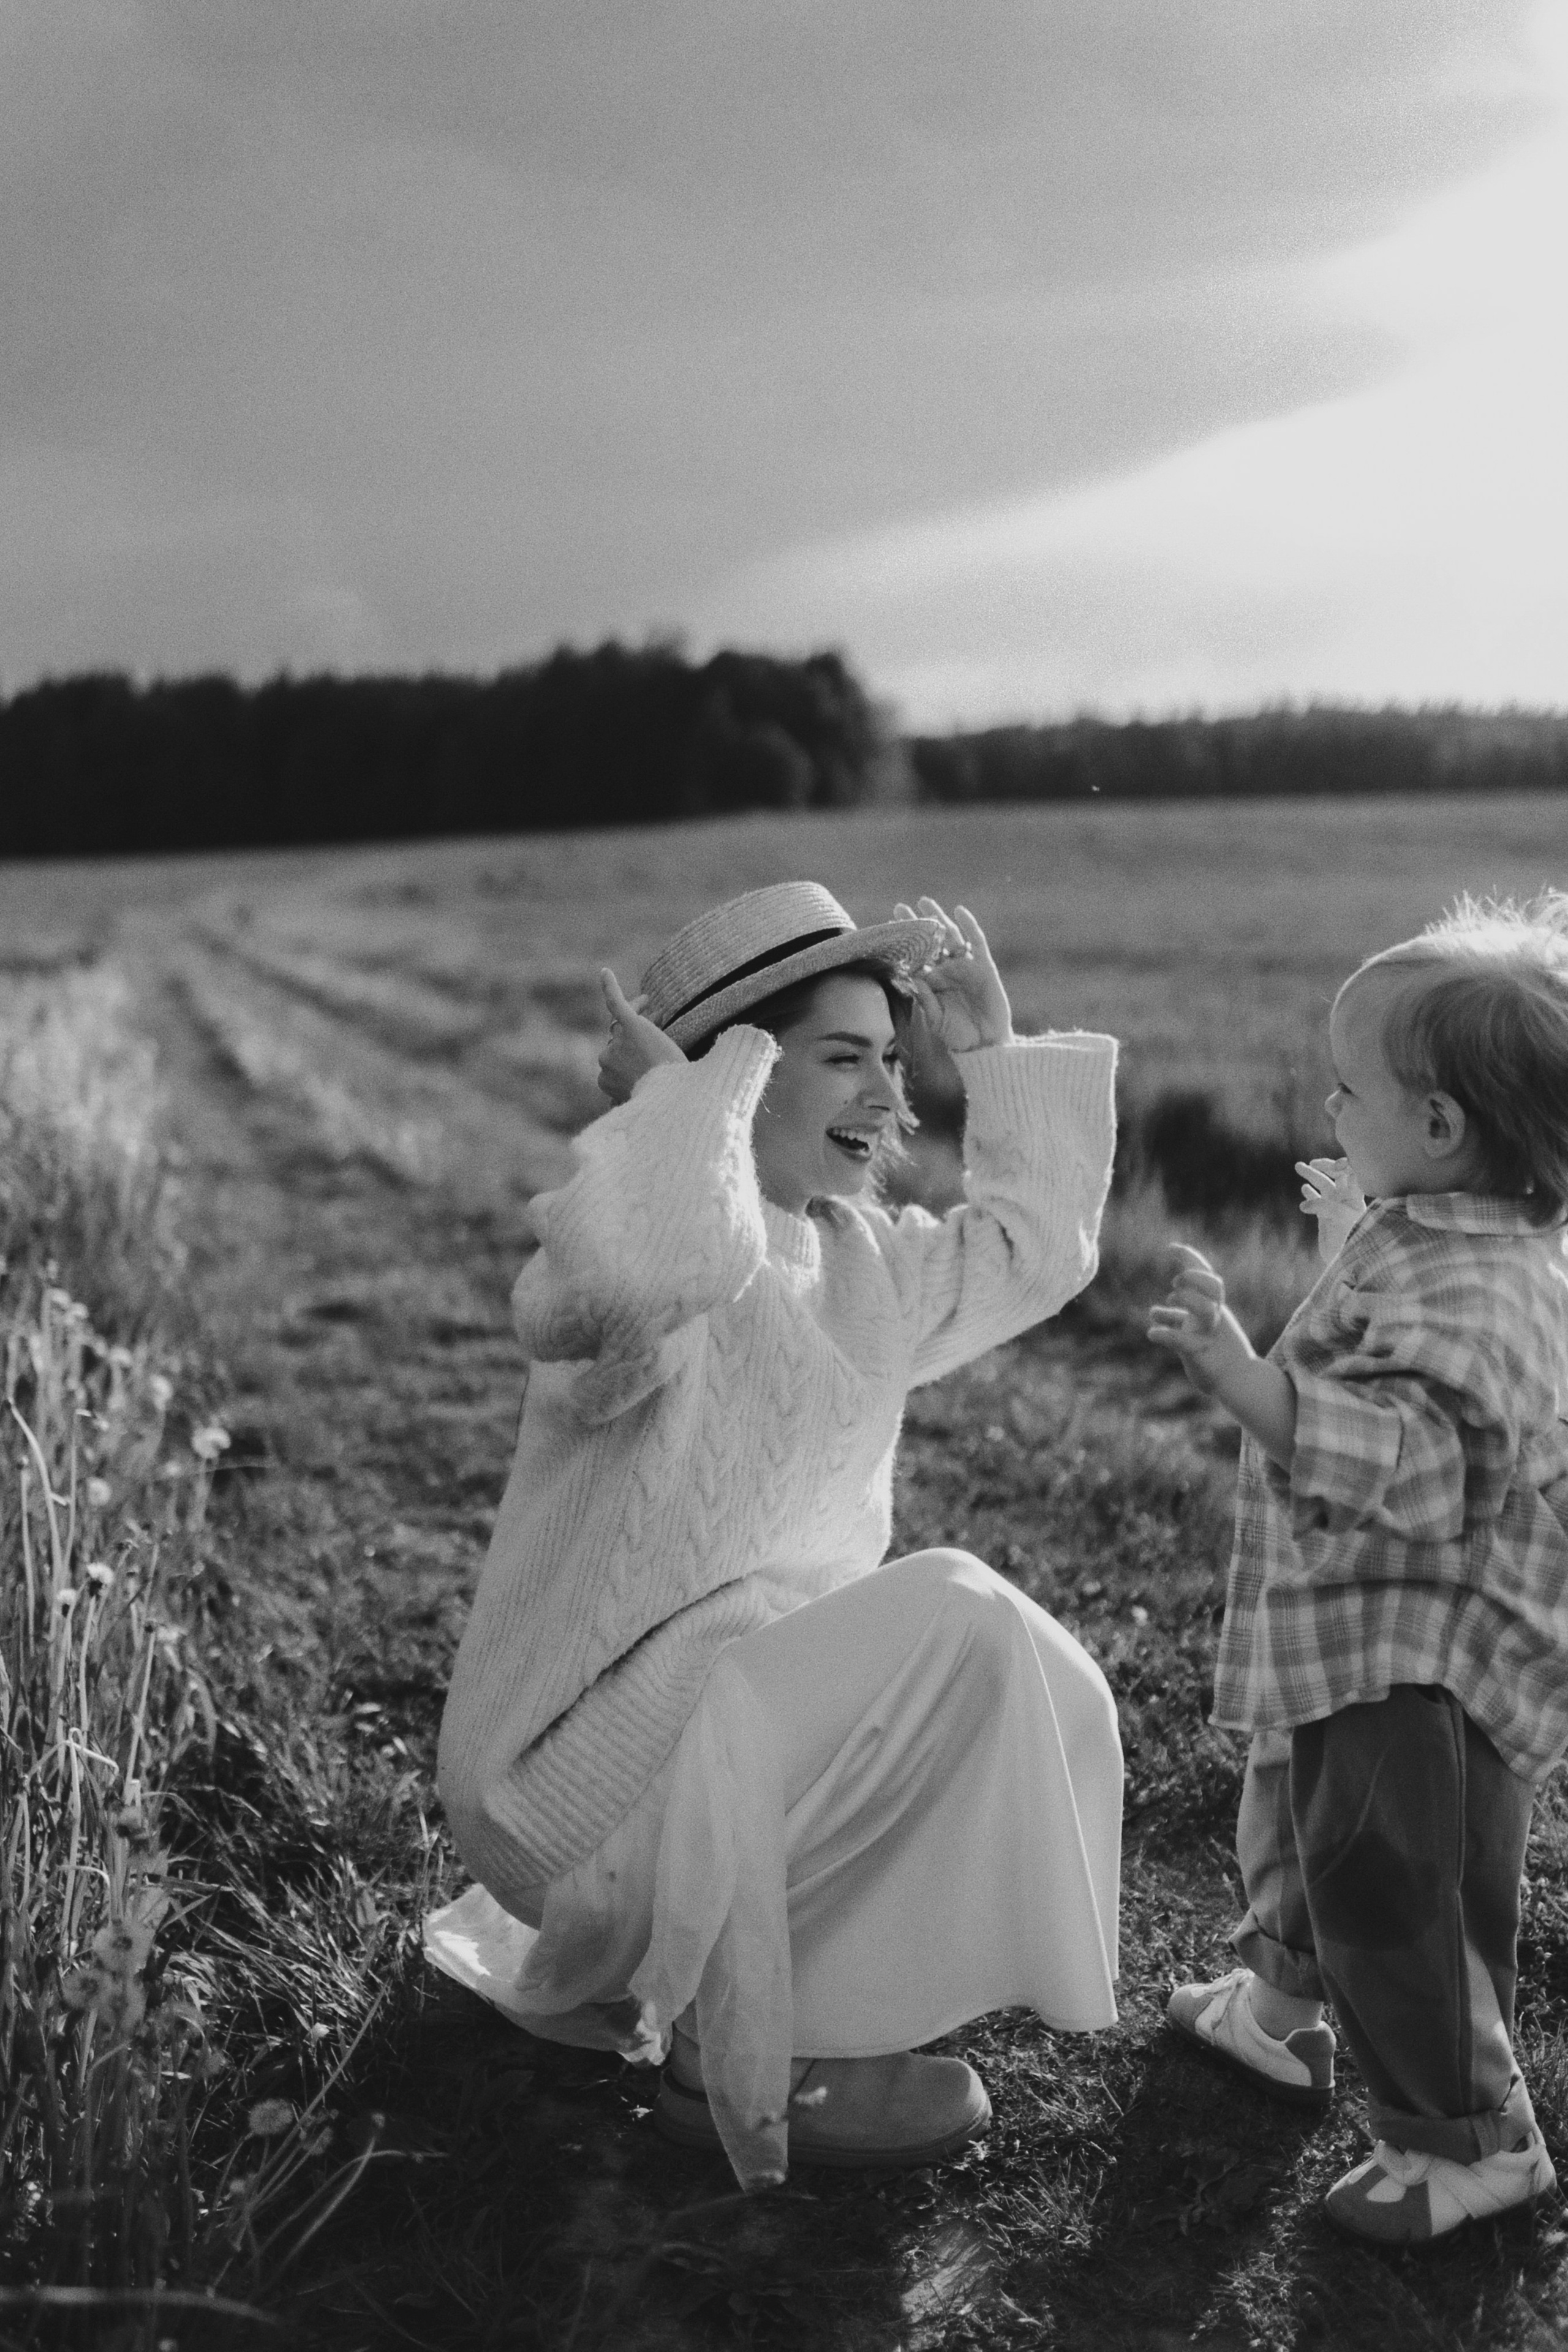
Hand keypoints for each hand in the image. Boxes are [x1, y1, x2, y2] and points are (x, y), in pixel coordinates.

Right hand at [596, 969, 684, 1103]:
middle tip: (662, 1031)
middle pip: (619, 1040)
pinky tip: (605, 972)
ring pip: (622, 1024)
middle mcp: (605, 1059)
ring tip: (660, 1014)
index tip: (651, 1051)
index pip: (615, 1058)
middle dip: (636, 1037)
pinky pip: (616, 1003)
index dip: (632, 1053)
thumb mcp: (638, 1101)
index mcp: (604, 1079)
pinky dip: (610, 987)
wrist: (673, 1095)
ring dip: (639, 1017)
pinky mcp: (631, 1024)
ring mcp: (618, 1042)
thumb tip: (612, 1107)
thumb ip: (621, 1099)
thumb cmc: (660, 1101)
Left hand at [893, 897, 1013, 1052]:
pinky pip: (977, 942)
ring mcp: (966, 967)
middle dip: (917, 925)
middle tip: (900, 907)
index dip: (904, 944)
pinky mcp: (984, 967)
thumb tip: (912, 977)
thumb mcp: (935, 1019)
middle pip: (930, 942)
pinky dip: (969, 926)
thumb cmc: (956, 1036)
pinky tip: (959, 911)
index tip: (888, 930)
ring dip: (939, 919)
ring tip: (925, 902)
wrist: (985, 1045)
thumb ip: (925, 999)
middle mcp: (947, 971)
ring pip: (951, 937)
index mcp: (932, 982)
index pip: (915, 958)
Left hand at [1147, 1242, 1255, 1397]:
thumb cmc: (1213, 1352)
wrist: (1237, 1379)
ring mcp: (1210, 1336)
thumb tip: (1154, 1312)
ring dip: (1185, 1302)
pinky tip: (1152, 1333)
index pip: (1208, 1276)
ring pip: (1205, 1311)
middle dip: (1194, 1280)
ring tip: (1163, 1306)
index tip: (1170, 1248)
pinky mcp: (1201, 1355)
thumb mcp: (1194, 1332)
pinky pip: (1184, 1341)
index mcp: (1215, 1307)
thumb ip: (1176, 1318)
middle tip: (1175, 1283)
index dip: (1190, 1259)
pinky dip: (1166, 1334)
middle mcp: (1215, 1318)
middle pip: (1213, 1289)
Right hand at [1295, 1156, 1366, 1263]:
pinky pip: (1316, 1199)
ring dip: (1312, 1175)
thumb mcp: (1343, 1220)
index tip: (1333, 1165)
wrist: (1347, 1260)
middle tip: (1311, 1164)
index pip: (1352, 1173)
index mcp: (1356, 1196)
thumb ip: (1326, 1208)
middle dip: (1324, 1166)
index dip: (1344, 1165)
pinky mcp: (1325, 1215)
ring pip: (1323, 1185)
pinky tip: (1304, 1188)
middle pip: (1336, 1175)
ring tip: (1298, 1166)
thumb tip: (1303, 1205)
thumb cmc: (1352, 1239)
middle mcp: (1347, 1198)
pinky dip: (1309, 1193)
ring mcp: (1336, 1206)